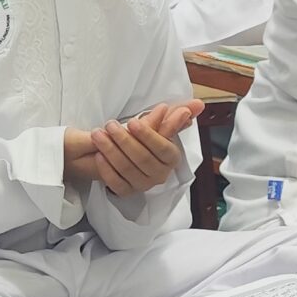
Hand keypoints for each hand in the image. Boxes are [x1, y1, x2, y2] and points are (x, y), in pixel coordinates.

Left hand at [63, 101, 198, 197]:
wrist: (125, 154)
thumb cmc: (144, 138)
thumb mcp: (159, 124)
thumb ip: (176, 115)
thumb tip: (197, 105)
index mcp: (171, 157)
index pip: (162, 148)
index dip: (148, 135)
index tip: (133, 122)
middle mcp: (160, 174)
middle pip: (142, 158)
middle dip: (124, 140)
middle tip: (110, 125)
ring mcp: (143, 185)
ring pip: (127, 169)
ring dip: (111, 150)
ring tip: (98, 134)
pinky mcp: (127, 192)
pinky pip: (116, 183)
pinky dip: (106, 169)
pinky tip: (99, 154)